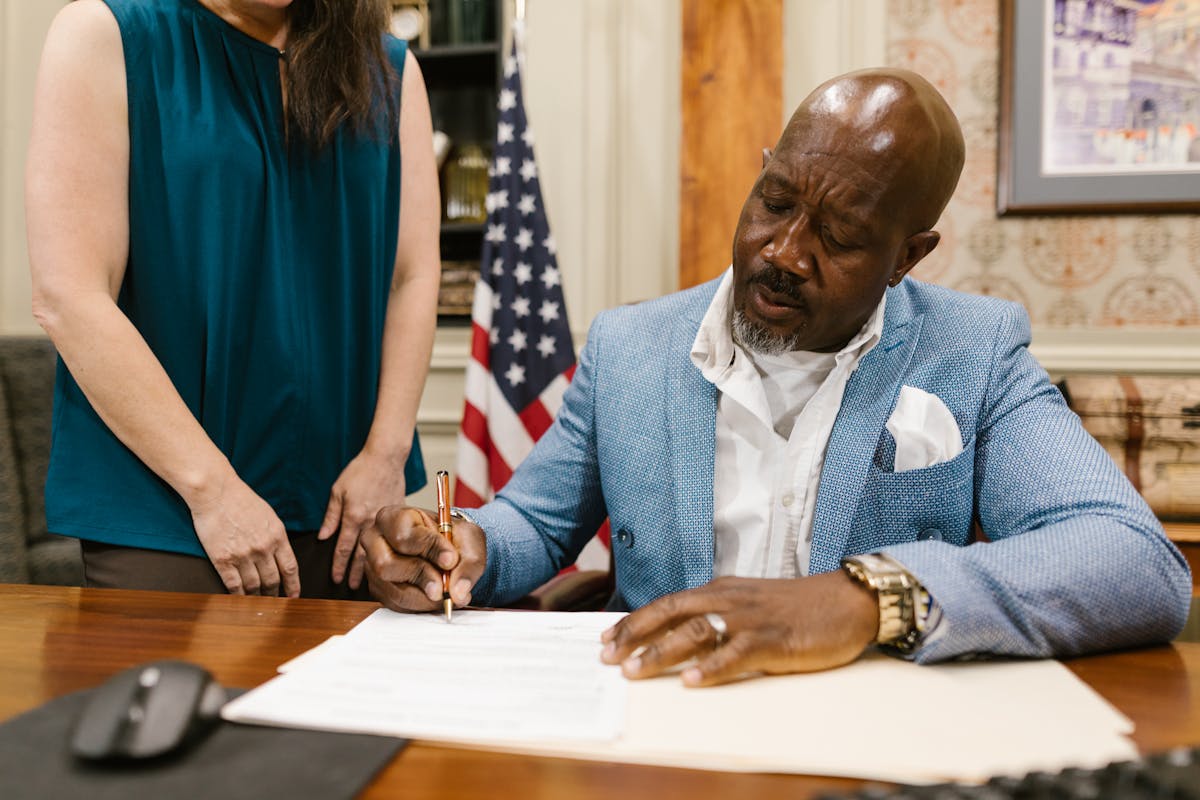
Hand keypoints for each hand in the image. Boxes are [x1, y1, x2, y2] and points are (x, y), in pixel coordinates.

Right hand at [188, 473, 299, 596]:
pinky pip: (233, 585)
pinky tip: (240, 600)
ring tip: (258, 605)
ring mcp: (243, 555)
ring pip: (254, 586)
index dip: (294, 585)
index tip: (294, 596)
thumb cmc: (241, 500)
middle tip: (275, 604)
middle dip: (275, 595)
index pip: (290, 568)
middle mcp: (263, 548)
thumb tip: (281, 553)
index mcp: (277, 536)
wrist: (216, 492)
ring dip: (257, 598)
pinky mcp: (223, 559)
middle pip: (273, 580)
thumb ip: (276, 536)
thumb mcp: (269, 515)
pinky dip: (238, 596)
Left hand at [318, 448, 407, 588]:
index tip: (336, 579)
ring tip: (369, 579)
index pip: (343, 548)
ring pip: (379, 548)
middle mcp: (370, 522)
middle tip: (351, 587)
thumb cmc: (360, 471)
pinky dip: (391, 549)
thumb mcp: (337, 491)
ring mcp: (386, 519)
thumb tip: (323, 537)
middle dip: (355, 573)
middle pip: (361, 554)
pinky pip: (394, 536)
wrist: (385, 458)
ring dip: (372, 565)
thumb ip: (331, 516)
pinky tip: (389, 557)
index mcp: (353, 517)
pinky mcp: (398, 514)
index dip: (338, 566)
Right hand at [361, 506, 486, 611]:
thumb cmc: (452, 537)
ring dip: (425, 596)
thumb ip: (468, 564)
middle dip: (421, 576)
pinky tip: (435, 597)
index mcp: (392, 518)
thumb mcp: (468, 539)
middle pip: (386, 565)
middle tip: (444, 586)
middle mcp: (375, 542)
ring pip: (393, 589)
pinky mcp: (379, 590)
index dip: (429, 549)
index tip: (451, 559)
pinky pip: (397, 605)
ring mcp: (373, 568)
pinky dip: (421, 605)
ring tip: (446, 593)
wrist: (447, 550)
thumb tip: (458, 592)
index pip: (403, 535)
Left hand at [599, 572, 877, 686]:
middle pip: (672, 612)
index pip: (668, 603)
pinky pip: (736, 653)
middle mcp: (729, 600)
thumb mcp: (750, 604)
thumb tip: (681, 635)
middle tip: (608, 657)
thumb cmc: (798, 607)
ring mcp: (750, 619)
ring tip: (636, 670)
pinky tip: (691, 681)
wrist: (847, 600)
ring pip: (696, 631)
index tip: (608, 639)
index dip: (636, 621)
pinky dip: (711, 668)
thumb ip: (718, 615)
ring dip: (662, 652)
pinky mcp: (773, 639)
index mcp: (721, 590)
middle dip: (636, 635)